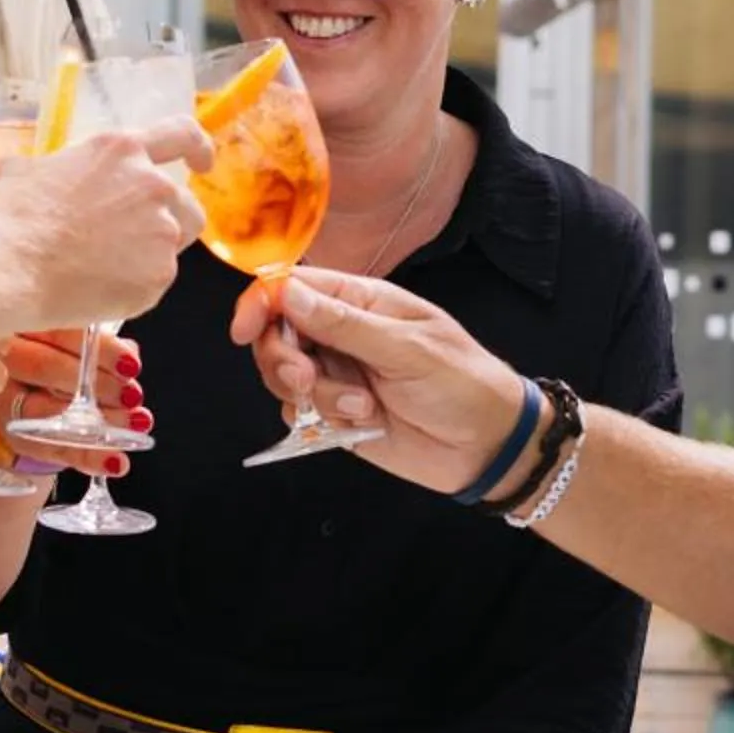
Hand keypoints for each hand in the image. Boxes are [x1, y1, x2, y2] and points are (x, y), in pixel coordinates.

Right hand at [0, 122, 210, 329]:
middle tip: (131, 241)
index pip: (181, 135)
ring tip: (108, 267)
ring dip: (152, 253)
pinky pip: (157, 280)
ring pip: (175, 244)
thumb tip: (28, 176)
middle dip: (168, 221)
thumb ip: (51, 169)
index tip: (201, 164)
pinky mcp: (160, 273)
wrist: (9, 264)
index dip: (197, 149)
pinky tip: (99, 288)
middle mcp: (151, 185)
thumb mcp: (25, 172)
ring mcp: (161, 230)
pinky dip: (136, 287)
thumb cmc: (10, 217)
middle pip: (186, 203)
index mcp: (121, 151)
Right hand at [0, 328, 148, 476]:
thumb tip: (130, 354)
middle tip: (132, 396)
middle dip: (95, 384)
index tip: (130, 365)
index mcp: (22, 325)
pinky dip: (87, 458)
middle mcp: (5, 359)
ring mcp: (4, 399)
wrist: (23, 395)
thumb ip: (98, 347)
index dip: (98, 349)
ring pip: (45, 412)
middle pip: (45, 368)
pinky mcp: (14, 435)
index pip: (58, 332)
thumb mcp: (72, 344)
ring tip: (135, 423)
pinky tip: (116, 461)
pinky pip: (50, 449)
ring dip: (96, 421)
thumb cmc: (53, 359)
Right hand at [228, 269, 528, 496]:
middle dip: (282, 359)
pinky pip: (299, 415)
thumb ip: (344, 324)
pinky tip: (363, 426)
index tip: (245, 331)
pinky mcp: (336, 415)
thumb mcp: (408, 348)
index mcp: (361, 301)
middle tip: (307, 380)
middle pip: (276, 334)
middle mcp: (341, 334)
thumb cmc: (463, 382)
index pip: (293, 287)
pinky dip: (320, 422)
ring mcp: (337, 375)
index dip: (260, 303)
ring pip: (284, 378)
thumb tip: (287, 292)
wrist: (488, 445)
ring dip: (313, 396)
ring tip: (362, 410)